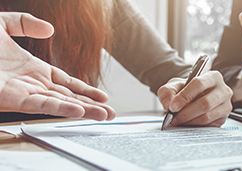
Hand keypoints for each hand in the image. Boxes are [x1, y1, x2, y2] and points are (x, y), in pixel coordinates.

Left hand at [0, 12, 114, 120]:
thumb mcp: (1, 24)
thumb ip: (25, 23)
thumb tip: (50, 29)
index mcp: (31, 69)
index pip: (66, 82)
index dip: (85, 89)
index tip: (102, 97)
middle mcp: (31, 83)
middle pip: (69, 97)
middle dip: (92, 106)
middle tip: (111, 114)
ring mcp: (23, 92)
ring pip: (60, 104)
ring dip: (83, 111)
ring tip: (104, 116)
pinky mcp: (12, 100)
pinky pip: (42, 105)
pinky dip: (61, 108)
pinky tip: (79, 111)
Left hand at [157, 71, 232, 126]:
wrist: (195, 98)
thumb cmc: (187, 89)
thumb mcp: (175, 85)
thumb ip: (168, 91)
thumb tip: (168, 105)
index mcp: (213, 77)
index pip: (199, 84)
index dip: (184, 96)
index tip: (172, 107)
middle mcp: (223, 90)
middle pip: (205, 103)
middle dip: (185, 113)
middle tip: (172, 118)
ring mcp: (225, 106)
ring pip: (206, 116)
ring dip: (188, 121)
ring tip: (176, 121)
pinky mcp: (223, 119)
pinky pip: (208, 126)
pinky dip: (194, 126)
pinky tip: (185, 124)